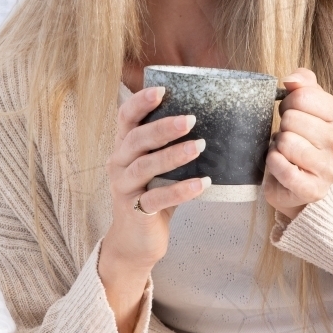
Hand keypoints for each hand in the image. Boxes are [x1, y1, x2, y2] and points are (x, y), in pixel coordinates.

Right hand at [98, 86, 210, 332]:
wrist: (136, 242)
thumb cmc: (153, 195)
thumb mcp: (157, 168)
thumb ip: (171, 147)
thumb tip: (214, 121)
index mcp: (123, 148)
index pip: (125, 118)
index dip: (140, 102)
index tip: (162, 90)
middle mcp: (118, 165)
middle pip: (136, 140)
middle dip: (163, 127)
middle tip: (191, 119)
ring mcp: (124, 189)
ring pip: (144, 167)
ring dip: (173, 155)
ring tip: (199, 147)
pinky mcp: (135, 212)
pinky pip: (157, 198)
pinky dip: (181, 190)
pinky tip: (202, 184)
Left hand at [263, 68, 332, 220]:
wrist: (303, 182)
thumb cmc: (305, 139)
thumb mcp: (308, 106)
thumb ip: (304, 84)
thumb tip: (291, 79)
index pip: (303, 96)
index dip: (289, 103)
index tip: (293, 114)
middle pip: (292, 119)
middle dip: (283, 126)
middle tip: (290, 135)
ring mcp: (331, 170)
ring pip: (286, 142)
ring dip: (278, 145)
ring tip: (287, 151)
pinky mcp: (314, 190)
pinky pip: (282, 168)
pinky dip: (274, 162)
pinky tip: (281, 163)